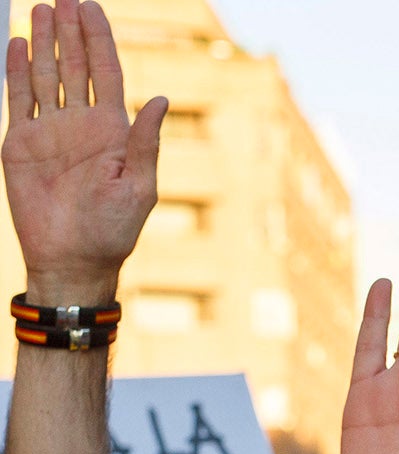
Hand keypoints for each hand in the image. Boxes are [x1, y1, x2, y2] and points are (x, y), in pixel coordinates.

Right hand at [2, 0, 165, 299]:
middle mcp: (82, 126)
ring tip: (42, 9)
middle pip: (76, 66)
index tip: (91, 8)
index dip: (99, 40)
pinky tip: (19, 43)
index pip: (107, 74)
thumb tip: (158, 98)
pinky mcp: (21, 143)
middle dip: (71, 32)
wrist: (72, 259)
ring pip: (47, 75)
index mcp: (114, 133)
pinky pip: (19, 98)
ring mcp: (51, 131)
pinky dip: (18, 70)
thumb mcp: (139, 188)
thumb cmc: (113, 232)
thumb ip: (146, 142)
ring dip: (45, 42)